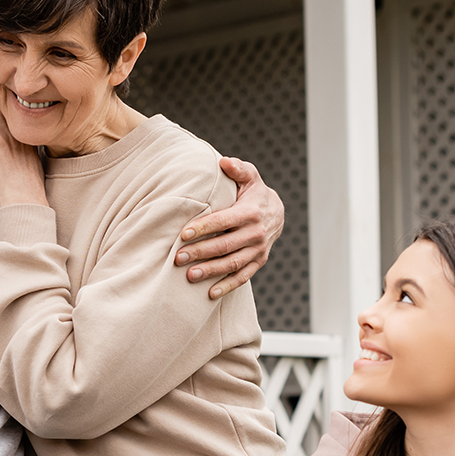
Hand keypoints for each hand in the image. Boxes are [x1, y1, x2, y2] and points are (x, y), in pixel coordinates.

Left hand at [0, 64, 47, 207]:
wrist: (25, 199)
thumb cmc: (29, 190)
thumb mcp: (33, 168)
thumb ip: (27, 155)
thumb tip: (22, 155)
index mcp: (27, 136)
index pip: (18, 107)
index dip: (11, 90)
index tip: (7, 77)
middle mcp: (18, 131)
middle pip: (6, 100)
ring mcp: (6, 135)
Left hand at [175, 157, 283, 298]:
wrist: (277, 212)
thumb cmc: (254, 192)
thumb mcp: (249, 176)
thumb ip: (237, 169)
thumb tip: (224, 161)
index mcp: (251, 212)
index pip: (224, 221)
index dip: (203, 228)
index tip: (183, 234)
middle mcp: (256, 233)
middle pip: (225, 245)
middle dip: (201, 252)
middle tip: (178, 258)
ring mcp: (258, 250)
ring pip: (232, 263)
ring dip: (211, 271)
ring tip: (189, 275)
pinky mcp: (258, 262)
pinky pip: (243, 277)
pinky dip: (227, 286)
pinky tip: (209, 293)